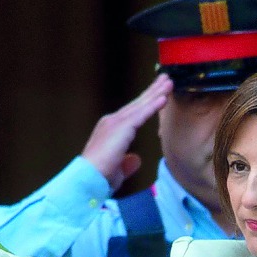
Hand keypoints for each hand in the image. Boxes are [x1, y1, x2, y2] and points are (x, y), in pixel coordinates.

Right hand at [81, 75, 172, 190]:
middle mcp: (112, 121)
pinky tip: (163, 97)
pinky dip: (153, 105)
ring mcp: (116, 122)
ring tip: (169, 81)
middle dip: (152, 91)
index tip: (158, 93)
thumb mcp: (117, 168)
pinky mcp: (122, 126)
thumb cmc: (100, 176)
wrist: (88, 177)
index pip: (133, 113)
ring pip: (141, 105)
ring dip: (156, 93)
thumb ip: (127, 162)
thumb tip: (135, 159)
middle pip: (137, 104)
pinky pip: (142, 113)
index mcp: (111, 129)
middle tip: (165, 78)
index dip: (146, 103)